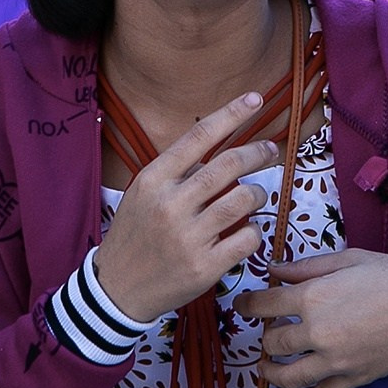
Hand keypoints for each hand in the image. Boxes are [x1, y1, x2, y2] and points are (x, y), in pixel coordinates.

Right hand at [93, 92, 278, 322]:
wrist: (117, 288)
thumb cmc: (135, 235)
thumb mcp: (143, 194)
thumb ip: (176, 172)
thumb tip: (220, 149)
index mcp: (153, 180)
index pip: (199, 136)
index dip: (232, 114)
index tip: (256, 99)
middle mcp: (170, 204)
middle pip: (229, 164)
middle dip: (257, 152)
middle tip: (269, 151)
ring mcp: (188, 236)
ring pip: (244, 199)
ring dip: (259, 193)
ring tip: (256, 196)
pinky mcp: (205, 266)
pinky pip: (248, 238)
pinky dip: (254, 232)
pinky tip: (246, 232)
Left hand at [236, 249, 387, 387]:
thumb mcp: (349, 260)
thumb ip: (306, 267)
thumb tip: (273, 270)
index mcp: (314, 298)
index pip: (264, 305)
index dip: (247, 304)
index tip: (243, 304)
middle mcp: (318, 333)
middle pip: (272, 342)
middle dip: (266, 336)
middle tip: (270, 329)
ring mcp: (335, 362)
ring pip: (287, 375)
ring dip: (271, 372)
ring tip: (266, 366)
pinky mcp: (352, 380)